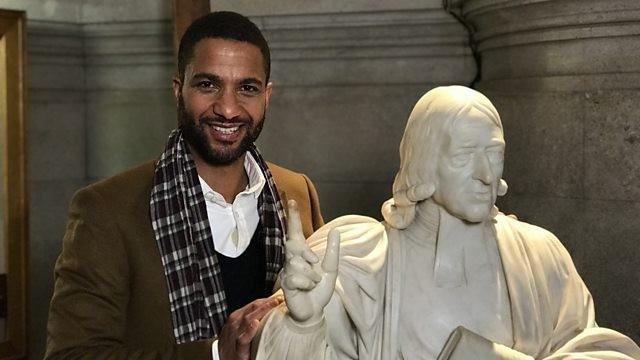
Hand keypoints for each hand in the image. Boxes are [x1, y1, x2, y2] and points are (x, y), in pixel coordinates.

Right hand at [218, 297, 282, 359]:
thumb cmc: (234, 344)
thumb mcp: (240, 327)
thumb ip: (251, 319)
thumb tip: (271, 313)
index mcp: (237, 316)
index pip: (254, 304)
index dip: (267, 299)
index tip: (280, 297)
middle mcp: (235, 322)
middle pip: (252, 308)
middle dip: (267, 302)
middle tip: (280, 299)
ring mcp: (235, 334)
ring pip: (248, 319)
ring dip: (262, 310)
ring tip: (273, 304)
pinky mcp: (238, 348)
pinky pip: (243, 338)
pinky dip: (249, 331)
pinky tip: (255, 324)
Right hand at [281, 200, 339, 324]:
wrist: (315, 311)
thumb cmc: (320, 289)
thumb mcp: (331, 268)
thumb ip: (332, 251)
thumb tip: (335, 231)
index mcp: (302, 254)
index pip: (295, 232)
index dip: (293, 217)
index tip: (291, 201)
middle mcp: (292, 260)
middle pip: (293, 244)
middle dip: (305, 251)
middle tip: (315, 262)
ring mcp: (287, 271)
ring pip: (298, 263)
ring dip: (312, 275)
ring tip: (314, 284)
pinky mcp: (285, 284)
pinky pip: (296, 278)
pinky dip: (307, 284)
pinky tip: (307, 289)